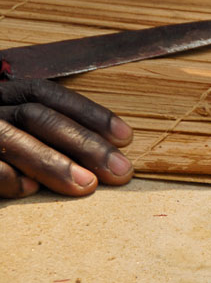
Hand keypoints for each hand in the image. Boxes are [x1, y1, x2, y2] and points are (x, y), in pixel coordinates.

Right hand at [0, 79, 133, 197]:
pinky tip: (31, 189)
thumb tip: (104, 154)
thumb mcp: (16, 127)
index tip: (126, 137)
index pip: (46, 93)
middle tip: (119, 170)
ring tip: (87, 184)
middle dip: (83, 142)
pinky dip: (9, 177)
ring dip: (54, 163)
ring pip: (10, 138)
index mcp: (2, 95)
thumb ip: (45, 131)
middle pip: (36, 116)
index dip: (88, 112)